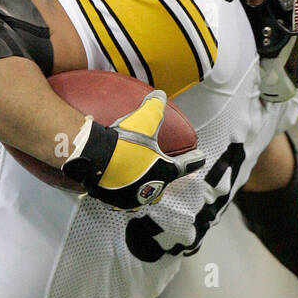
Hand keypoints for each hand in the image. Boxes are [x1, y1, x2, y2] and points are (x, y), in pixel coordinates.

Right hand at [61, 90, 204, 209]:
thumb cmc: (125, 143)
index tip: (201, 157)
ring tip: (141, 181)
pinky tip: (120, 187)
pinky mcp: (115, 203)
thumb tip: (160, 94)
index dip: (194, 159)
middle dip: (164, 178)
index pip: (186, 165)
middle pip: (162, 186)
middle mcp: (151, 191)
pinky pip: (123, 199)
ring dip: (143, 188)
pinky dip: (124, 192)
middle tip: (163, 171)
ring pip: (142, 196)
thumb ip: (155, 106)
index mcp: (165, 172)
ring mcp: (133, 200)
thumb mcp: (144, 120)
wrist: (96, 160)